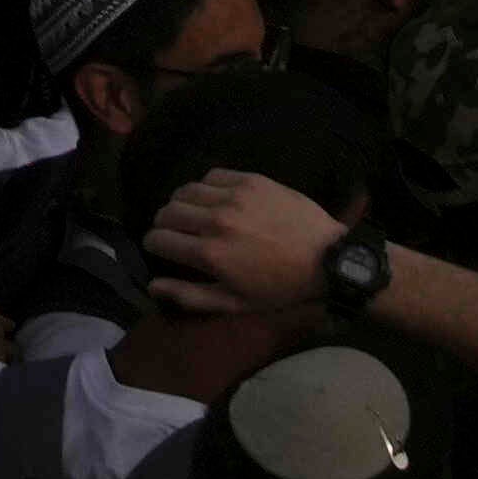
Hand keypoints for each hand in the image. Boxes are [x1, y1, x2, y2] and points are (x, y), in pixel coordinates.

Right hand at [138, 169, 343, 323]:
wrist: (325, 259)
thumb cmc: (279, 288)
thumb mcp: (235, 304)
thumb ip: (189, 296)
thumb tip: (152, 286)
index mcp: (210, 254)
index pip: (158, 238)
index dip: (153, 243)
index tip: (160, 247)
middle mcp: (216, 220)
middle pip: (167, 211)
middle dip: (164, 223)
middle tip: (176, 232)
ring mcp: (234, 196)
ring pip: (186, 190)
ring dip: (182, 202)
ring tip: (193, 213)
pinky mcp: (250, 180)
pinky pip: (212, 175)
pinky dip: (206, 187)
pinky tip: (215, 198)